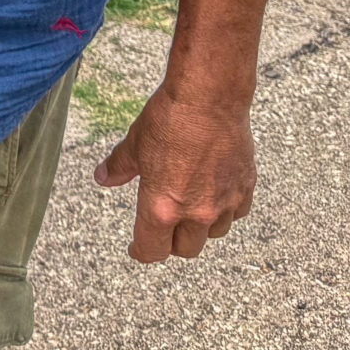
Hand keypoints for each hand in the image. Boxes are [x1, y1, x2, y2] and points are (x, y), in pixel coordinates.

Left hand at [92, 79, 257, 262]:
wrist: (209, 97)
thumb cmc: (170, 118)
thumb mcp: (135, 143)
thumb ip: (119, 167)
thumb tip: (104, 178)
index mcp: (162, 208)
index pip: (152, 250)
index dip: (142, 252)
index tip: (138, 249)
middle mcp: (196, 213)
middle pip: (185, 249)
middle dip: (172, 242)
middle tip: (164, 228)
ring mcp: (224, 203)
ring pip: (213, 234)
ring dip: (201, 227)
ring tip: (190, 207)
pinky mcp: (245, 188)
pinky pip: (236, 213)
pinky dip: (226, 209)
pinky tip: (215, 193)